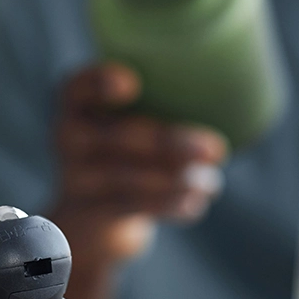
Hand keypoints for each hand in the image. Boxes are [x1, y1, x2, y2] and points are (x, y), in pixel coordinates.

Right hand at [48, 63, 227, 264]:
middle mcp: (68, 136)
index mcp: (76, 103)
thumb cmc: (127, 150)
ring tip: (211, 182)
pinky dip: (169, 205)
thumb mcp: (127, 119)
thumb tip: (229, 93)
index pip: (77, 87)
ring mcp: (76, 176)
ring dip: (178, 180)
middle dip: (171, 143)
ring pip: (129, 178)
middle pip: (119, 138)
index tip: (133, 84)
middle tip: (216, 148)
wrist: (91, 215)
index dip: (100, 83)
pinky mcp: (92, 211)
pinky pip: (133, 206)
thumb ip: (158, 100)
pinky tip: (196, 202)